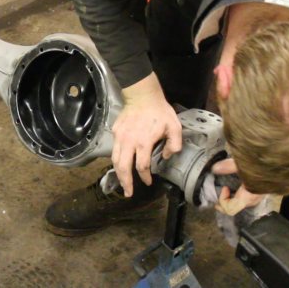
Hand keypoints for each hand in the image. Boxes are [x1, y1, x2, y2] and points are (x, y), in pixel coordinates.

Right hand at [112, 74, 181, 196]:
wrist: (142, 95)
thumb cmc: (160, 111)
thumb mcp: (174, 127)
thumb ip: (174, 145)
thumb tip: (165, 157)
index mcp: (143, 143)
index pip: (142, 166)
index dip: (145, 177)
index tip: (148, 182)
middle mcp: (129, 142)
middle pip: (123, 167)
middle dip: (125, 182)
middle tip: (127, 193)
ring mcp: (119, 136)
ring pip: (115, 160)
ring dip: (118, 173)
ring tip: (121, 182)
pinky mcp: (115, 131)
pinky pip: (114, 148)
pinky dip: (116, 159)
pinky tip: (121, 163)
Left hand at [212, 158, 264, 215]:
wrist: (280, 167)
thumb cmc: (264, 166)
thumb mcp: (244, 164)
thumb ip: (229, 166)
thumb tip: (215, 168)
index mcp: (247, 197)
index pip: (230, 209)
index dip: (223, 201)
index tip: (225, 188)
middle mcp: (252, 201)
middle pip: (233, 208)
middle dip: (224, 201)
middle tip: (222, 189)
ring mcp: (256, 199)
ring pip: (238, 204)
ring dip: (230, 198)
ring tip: (228, 187)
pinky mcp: (258, 194)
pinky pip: (244, 199)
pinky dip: (237, 195)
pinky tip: (237, 185)